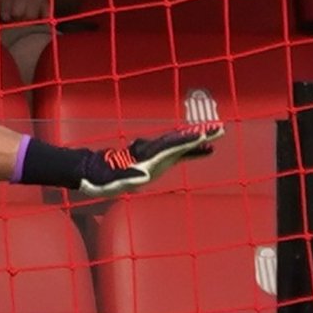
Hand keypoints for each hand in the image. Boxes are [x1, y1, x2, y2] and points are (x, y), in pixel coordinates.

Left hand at [77, 124, 224, 196]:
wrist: (93, 172)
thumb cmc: (100, 180)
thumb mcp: (110, 183)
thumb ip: (125, 179)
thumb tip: (143, 176)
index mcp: (142, 156)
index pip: (167, 147)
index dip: (183, 142)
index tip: (199, 135)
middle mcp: (151, 150)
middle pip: (178, 140)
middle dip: (198, 134)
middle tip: (219, 129)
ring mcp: (154, 153)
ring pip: (180, 143)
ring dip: (199, 139)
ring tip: (220, 133)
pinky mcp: (157, 159)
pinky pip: (179, 152)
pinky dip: (193, 150)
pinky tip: (207, 149)